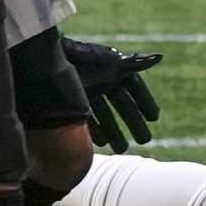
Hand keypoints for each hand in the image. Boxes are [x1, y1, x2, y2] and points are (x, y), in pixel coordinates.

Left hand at [60, 38, 161, 152]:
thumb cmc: (81, 59)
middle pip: (122, 106)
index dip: (146, 103)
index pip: (136, 89)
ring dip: (114, 132)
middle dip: (133, 124)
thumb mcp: (111, 64)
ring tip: (121, 149)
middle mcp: (102, 81)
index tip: (155, 118)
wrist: (45, 62)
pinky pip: (87, 119)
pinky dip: (94, 130)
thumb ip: (136, 63)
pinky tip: (101, 144)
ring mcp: (86, 91)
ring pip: (105, 116)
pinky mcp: (71, 101)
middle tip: (144, 140)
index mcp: (115, 70)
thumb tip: (160, 56)